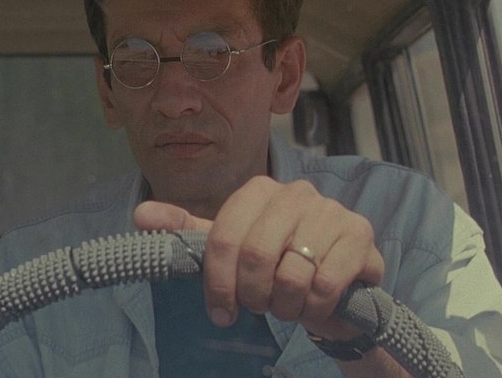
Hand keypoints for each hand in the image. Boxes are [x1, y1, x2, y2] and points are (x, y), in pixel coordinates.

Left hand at [133, 176, 384, 339]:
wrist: (334, 287)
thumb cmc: (276, 264)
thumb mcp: (228, 248)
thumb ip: (187, 231)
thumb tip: (141, 214)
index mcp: (260, 190)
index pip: (223, 237)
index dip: (218, 283)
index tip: (220, 311)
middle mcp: (297, 192)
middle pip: (255, 254)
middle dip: (253, 295)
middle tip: (259, 307)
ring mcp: (332, 211)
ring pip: (291, 274)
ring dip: (284, 306)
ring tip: (288, 306)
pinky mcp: (360, 236)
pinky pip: (325, 283)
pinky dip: (314, 308)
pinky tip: (314, 306)